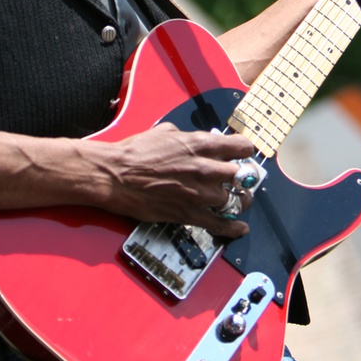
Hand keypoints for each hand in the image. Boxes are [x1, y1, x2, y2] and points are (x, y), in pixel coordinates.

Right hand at [83, 122, 255, 238]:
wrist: (115, 175)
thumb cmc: (135, 153)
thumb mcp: (164, 132)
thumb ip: (186, 137)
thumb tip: (193, 140)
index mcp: (199, 144)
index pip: (240, 146)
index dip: (245, 150)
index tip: (245, 154)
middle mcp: (204, 168)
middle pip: (242, 175)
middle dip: (244, 177)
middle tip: (243, 179)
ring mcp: (199, 193)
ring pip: (234, 200)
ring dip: (238, 201)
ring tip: (240, 200)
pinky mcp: (189, 214)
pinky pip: (220, 224)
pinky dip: (233, 227)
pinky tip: (240, 227)